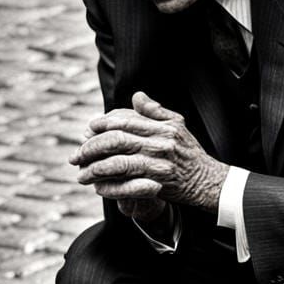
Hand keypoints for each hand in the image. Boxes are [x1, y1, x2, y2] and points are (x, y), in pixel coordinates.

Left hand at [69, 92, 228, 212]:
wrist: (208, 181)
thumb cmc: (190, 152)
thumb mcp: (177, 126)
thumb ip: (155, 111)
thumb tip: (136, 96)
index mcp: (162, 127)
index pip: (125, 121)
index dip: (103, 124)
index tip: (88, 129)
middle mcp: (159, 144)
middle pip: (116, 140)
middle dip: (91, 147)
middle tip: (76, 154)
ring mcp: (158, 164)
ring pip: (117, 163)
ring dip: (94, 168)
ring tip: (80, 173)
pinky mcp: (157, 184)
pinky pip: (126, 184)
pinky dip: (109, 186)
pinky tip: (97, 187)